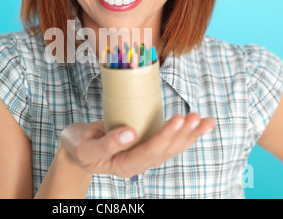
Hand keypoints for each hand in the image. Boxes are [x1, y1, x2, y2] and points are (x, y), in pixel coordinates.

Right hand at [60, 113, 214, 177]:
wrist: (77, 146)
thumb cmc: (78, 146)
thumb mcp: (85, 146)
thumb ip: (107, 143)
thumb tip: (131, 133)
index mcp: (125, 165)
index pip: (150, 152)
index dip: (165, 136)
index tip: (178, 119)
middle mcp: (138, 162)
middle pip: (166, 150)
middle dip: (183, 134)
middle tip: (195, 117)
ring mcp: (143, 153)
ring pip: (171, 147)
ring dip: (189, 134)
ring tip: (205, 121)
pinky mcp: (145, 143)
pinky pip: (167, 139)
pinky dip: (183, 131)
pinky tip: (196, 123)